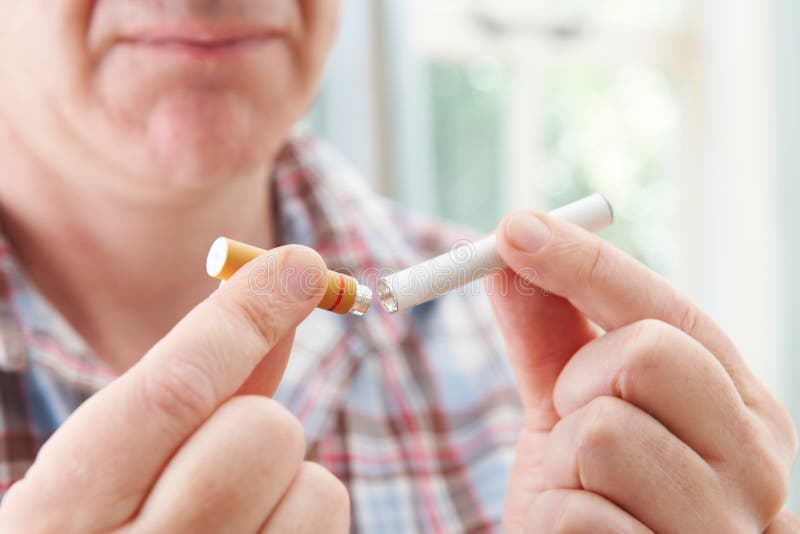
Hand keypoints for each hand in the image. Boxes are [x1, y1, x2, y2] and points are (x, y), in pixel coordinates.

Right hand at [0, 246, 349, 532]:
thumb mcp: (101, 471)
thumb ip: (186, 389)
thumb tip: (277, 298)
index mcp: (63, 515)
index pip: (172, 390)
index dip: (244, 316)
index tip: (301, 263)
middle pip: (264, 433)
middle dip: (259, 420)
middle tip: (221, 450)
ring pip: (318, 488)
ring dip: (289, 481)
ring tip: (234, 512)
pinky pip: (329, 526)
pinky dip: (304, 518)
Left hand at [490, 211, 797, 532]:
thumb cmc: (594, 496)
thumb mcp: (572, 409)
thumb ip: (551, 331)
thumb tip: (511, 247)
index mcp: (738, 409)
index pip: (667, 312)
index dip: (586, 263)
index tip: (515, 229)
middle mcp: (754, 466)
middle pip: (647, 354)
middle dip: (580, 380)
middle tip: (575, 418)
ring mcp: (721, 529)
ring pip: (601, 435)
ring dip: (563, 464)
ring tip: (586, 493)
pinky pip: (574, 515)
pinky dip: (552, 523)